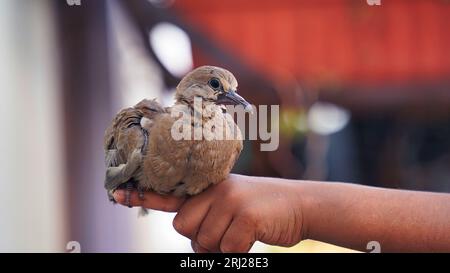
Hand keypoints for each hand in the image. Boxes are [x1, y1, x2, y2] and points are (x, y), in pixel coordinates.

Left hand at [114, 174, 304, 252]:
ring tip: (241, 232)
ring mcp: (230, 200)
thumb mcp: (230, 205)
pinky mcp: (245, 216)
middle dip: (201, 238)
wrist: (298, 205)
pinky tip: (252, 237)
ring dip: (222, 247)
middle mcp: (215, 190)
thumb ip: (206, 214)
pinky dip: (239, 252)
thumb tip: (189, 236)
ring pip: (204, 241)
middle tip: (225, 232)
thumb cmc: (260, 211)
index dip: (144, 196)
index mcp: (208, 188)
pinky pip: (227, 249)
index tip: (119, 194)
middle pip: (183, 227)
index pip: (170, 193)